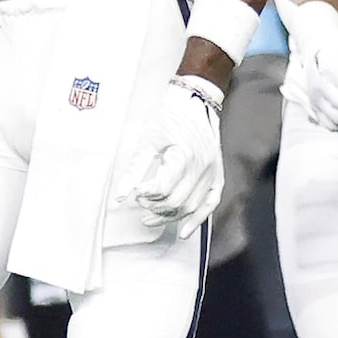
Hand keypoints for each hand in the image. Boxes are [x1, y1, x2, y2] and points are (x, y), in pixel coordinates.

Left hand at [125, 74, 224, 237]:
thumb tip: (120, 196)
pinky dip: (198, 219)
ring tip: (150, 217)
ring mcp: (212, 173)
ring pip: (191, 207)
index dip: (146, 194)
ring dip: (170, 216)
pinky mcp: (218, 176)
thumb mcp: (147, 140)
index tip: (135, 192)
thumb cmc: (169, 120)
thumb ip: (134, 170)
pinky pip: (210, 203)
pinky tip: (184, 231)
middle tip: (141, 202)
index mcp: (184, 155)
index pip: (163, 188)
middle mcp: (202, 167)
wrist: (194, 105)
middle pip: (177, 201)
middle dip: (155, 207)